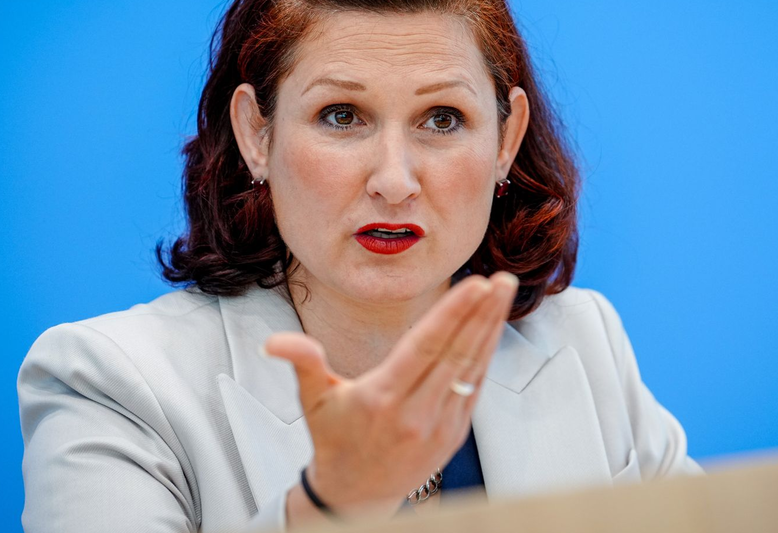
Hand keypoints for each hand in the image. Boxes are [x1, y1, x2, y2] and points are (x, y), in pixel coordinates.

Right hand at [264, 271, 518, 519]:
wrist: (356, 496)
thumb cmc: (334, 439)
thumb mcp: (313, 400)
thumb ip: (302, 362)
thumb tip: (273, 342)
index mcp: (381, 398)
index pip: (424, 347)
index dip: (452, 314)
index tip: (476, 285)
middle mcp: (415, 413)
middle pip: (456, 354)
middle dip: (481, 314)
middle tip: (504, 281)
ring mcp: (440, 425)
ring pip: (472, 368)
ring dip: (491, 328)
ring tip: (504, 293)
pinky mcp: (455, 433)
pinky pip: (476, 386)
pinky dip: (487, 354)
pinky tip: (494, 326)